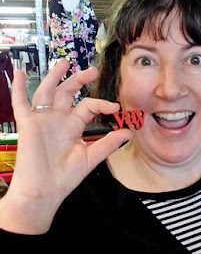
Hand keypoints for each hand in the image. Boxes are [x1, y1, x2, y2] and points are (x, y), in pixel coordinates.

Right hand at [0, 59, 131, 232]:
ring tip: (64, 62)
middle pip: (68, 93)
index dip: (102, 104)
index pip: (88, 106)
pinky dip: (18, 88)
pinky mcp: (28, 124)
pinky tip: (17, 72)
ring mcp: (42, 120)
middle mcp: (58, 119)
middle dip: (79, 80)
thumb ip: (109, 143)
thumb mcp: (91, 157)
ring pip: (47, 91)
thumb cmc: (65, 177)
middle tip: (92, 70)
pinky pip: (20, 103)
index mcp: (73, 126)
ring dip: (54, 76)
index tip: (116, 109)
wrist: (44, 191)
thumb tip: (129, 133)